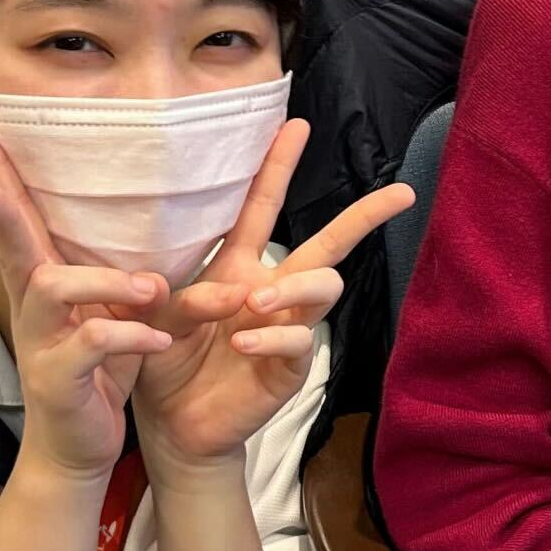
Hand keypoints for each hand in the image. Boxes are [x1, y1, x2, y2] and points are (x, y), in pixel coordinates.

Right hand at [0, 125, 175, 483]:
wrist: (79, 449)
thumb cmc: (98, 368)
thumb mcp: (108, 308)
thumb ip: (117, 264)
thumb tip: (146, 209)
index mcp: (44, 279)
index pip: (17, 214)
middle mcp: (32, 303)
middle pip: (8, 242)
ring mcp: (40, 341)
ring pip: (51, 289)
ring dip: (103, 281)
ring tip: (151, 289)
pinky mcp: (58, 378)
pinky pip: (90, 346)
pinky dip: (128, 336)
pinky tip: (159, 339)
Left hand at [132, 119, 413, 482]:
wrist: (173, 425)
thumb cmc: (164, 362)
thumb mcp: (150, 316)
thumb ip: (166, 293)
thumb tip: (214, 286)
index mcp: (240, 266)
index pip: (262, 207)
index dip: (278, 166)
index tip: (297, 124)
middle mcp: (273, 290)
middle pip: (329, 244)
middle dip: (364, 216)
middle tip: (399, 193)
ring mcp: (288, 327)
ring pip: (323, 288)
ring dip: (295, 288)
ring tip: (254, 303)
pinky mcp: (291, 367)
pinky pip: (300, 340)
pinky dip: (272, 336)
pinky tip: (243, 341)